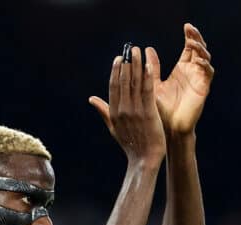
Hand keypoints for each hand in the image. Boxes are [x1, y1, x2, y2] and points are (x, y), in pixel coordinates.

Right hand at [89, 46, 166, 166]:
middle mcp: (122, 110)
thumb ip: (103, 111)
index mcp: (114, 112)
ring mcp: (135, 111)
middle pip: (123, 81)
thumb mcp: (114, 127)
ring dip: (136, 65)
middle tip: (129, 48)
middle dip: (126, 63)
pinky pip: (147, 91)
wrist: (144, 160)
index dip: (116, 70)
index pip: (114, 86)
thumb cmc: (131, 144)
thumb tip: (91, 99)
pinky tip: (149, 65)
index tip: (120, 58)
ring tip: (138, 51)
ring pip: (134, 83)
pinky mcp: (148, 113)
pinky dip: (147, 77)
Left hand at [155, 23, 214, 133]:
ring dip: (200, 49)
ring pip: (205, 58)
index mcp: (181, 70)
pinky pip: (208, 73)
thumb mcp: (153, 84)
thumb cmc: (160, 110)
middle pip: (199, 50)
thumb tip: (146, 49)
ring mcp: (198, 80)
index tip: (185, 26)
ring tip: (192, 43)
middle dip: (196, 38)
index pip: (189, 49)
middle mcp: (192, 73)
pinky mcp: (203, 89)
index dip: (190, 36)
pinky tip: (197, 61)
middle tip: (190, 29)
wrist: (167, 129)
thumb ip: (152, 68)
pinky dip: (204, 65)